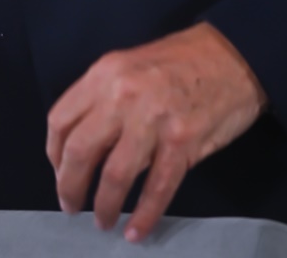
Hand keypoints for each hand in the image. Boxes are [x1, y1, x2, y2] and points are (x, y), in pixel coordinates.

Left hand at [46, 23, 266, 241]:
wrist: (233, 56)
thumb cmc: (180, 61)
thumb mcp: (130, 65)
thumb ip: (105, 97)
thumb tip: (83, 143)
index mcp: (105, 72)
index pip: (61, 119)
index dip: (54, 154)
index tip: (59, 172)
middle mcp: (123, 95)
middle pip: (80, 151)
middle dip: (70, 187)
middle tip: (71, 207)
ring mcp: (154, 119)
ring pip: (115, 175)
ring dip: (105, 207)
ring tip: (104, 222)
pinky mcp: (183, 142)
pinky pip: (157, 189)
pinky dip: (144, 216)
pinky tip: (136, 231)